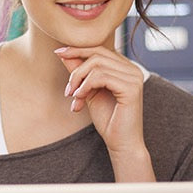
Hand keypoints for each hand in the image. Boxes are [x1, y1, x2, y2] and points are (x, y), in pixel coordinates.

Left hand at [55, 46, 154, 181]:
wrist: (121, 143)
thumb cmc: (107, 119)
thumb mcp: (88, 91)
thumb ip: (80, 72)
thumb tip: (64, 53)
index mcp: (124, 68)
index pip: (99, 49)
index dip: (77, 50)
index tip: (59, 52)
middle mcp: (132, 69)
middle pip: (97, 54)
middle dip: (76, 70)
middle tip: (68, 90)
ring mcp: (134, 77)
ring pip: (97, 65)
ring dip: (79, 80)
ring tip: (74, 98)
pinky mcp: (131, 88)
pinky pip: (101, 76)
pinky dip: (86, 86)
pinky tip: (81, 99)